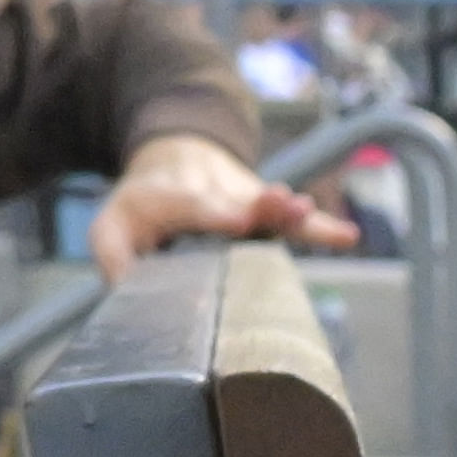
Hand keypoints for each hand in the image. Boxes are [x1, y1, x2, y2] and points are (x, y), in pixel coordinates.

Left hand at [93, 130, 361, 273]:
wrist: (173, 156)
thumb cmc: (142, 207)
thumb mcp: (110, 228)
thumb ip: (115, 259)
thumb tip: (129, 299)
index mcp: (167, 196)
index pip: (192, 203)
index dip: (216, 210)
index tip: (238, 220)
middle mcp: (209, 191)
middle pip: (239, 198)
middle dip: (261, 205)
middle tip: (286, 205)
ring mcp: (240, 197)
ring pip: (269, 204)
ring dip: (288, 211)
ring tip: (309, 212)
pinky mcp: (263, 208)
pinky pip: (292, 219)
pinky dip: (320, 228)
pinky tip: (347, 236)